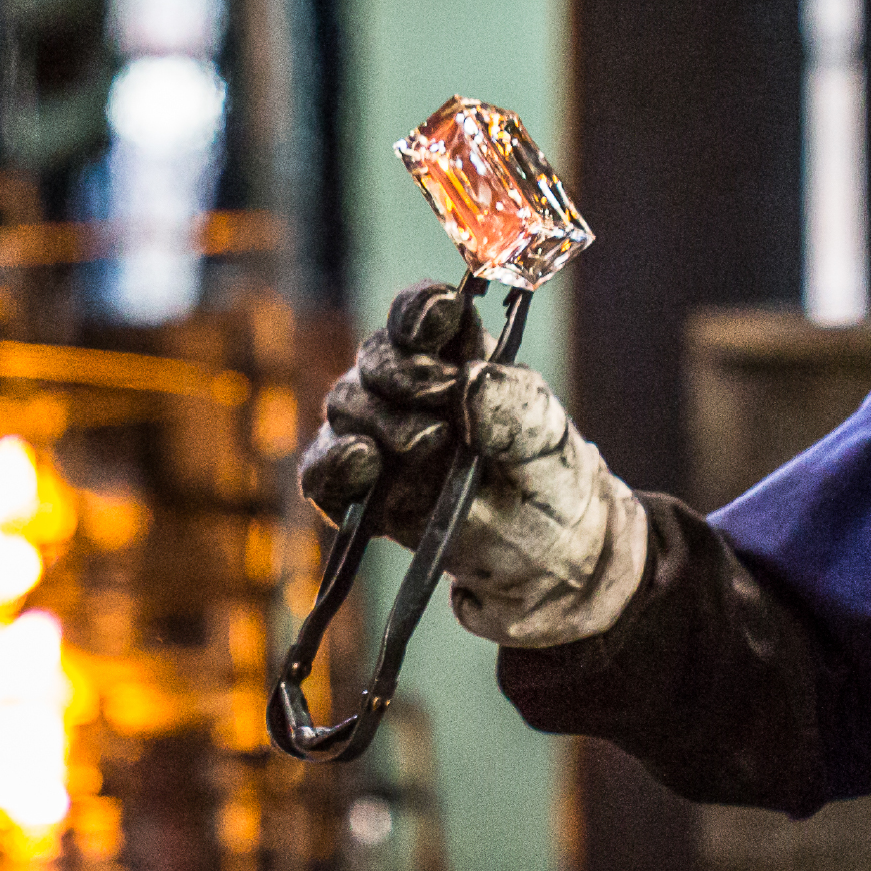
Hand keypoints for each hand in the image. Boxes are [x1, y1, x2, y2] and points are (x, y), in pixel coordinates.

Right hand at [297, 280, 647, 647]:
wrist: (546, 561)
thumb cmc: (549, 482)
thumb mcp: (547, 436)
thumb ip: (514, 402)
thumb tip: (467, 381)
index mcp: (458, 358)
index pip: (422, 314)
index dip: (419, 310)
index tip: (437, 320)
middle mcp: (411, 391)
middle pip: (375, 355)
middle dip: (400, 371)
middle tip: (442, 401)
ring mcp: (381, 440)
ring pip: (346, 406)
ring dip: (380, 421)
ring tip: (425, 446)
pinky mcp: (361, 493)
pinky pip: (322, 471)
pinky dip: (331, 465)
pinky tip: (361, 464)